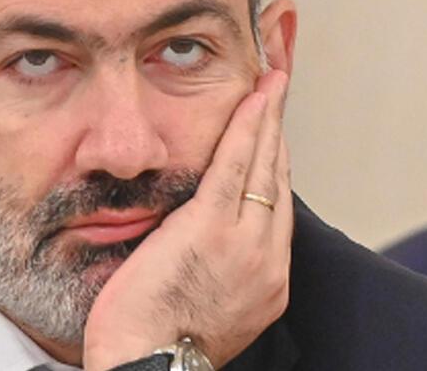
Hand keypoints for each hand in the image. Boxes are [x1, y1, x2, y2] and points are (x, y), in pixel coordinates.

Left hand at [82, 70, 292, 370]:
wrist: (147, 369)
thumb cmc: (157, 344)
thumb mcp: (204, 307)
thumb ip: (214, 268)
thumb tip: (198, 239)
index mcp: (265, 282)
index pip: (275, 211)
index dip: (275, 168)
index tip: (274, 140)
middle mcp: (267, 261)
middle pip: (278, 182)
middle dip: (278, 134)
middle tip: (279, 94)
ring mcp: (245, 243)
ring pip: (264, 168)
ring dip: (268, 121)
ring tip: (272, 85)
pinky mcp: (211, 227)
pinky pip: (235, 166)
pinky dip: (247, 129)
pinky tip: (254, 100)